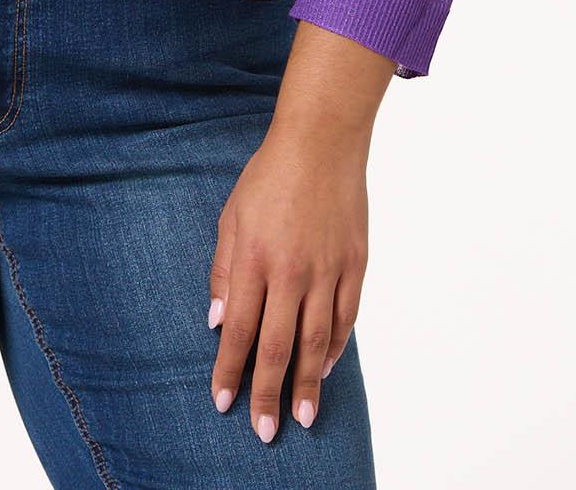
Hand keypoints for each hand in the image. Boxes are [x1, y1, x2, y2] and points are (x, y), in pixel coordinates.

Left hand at [207, 124, 367, 441]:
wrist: (322, 143)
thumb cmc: (268, 178)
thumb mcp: (232, 217)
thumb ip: (225, 270)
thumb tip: (220, 321)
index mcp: (255, 257)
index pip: (240, 328)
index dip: (231, 369)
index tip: (223, 401)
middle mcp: (292, 270)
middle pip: (278, 345)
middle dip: (268, 393)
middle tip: (264, 431)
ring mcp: (327, 269)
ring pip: (316, 340)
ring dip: (306, 383)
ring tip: (300, 417)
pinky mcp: (355, 264)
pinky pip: (345, 318)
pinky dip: (334, 347)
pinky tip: (323, 367)